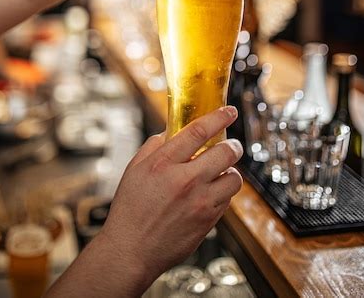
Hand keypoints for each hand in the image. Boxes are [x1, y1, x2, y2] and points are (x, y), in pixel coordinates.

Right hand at [100, 106, 242, 291]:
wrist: (131, 251)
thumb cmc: (130, 210)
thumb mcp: (134, 169)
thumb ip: (155, 146)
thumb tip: (172, 132)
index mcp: (163, 164)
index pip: (198, 131)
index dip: (218, 117)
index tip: (229, 112)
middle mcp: (185, 181)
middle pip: (226, 153)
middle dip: (233, 145)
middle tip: (230, 145)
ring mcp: (199, 203)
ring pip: (234, 178)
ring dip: (230, 171)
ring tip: (219, 172)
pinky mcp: (208, 222)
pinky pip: (227, 200)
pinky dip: (223, 192)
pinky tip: (210, 193)